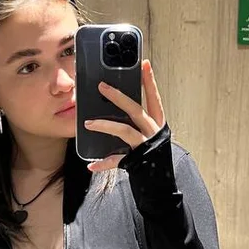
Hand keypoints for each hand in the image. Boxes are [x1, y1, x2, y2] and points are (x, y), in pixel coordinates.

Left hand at [85, 58, 165, 172]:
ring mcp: (146, 146)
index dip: (149, 81)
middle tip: (102, 86)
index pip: (154, 98)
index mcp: (157, 123)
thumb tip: (116, 107)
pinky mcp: (137, 161)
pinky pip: (117, 160)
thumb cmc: (153, 156)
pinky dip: (104, 163)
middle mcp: (153, 132)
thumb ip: (137, 122)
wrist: (161, 184)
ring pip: (124, 130)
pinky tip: (92, 164)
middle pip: (136, 110)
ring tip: (88, 123)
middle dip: (118, 97)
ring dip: (105, 125)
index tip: (144, 64)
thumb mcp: (149, 135)